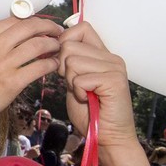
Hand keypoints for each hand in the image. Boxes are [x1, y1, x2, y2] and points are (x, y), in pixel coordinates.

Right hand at [0, 17, 61, 132]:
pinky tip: (53, 65)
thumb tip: (18, 33)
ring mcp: (2, 64)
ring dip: (53, 44)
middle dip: (48, 27)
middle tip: (57, 32)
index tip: (42, 25)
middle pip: (29, 27)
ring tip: (57, 48)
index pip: (14, 20)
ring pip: (38, 44)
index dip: (33, 21)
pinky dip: (51, 63)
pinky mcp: (12, 82)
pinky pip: (40, 66)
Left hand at [55, 22, 137, 153]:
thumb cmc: (89, 111)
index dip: (64, 42)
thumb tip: (51, 43)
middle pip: (69, 45)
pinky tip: (87, 99)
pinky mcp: (114, 80)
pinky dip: (77, 92)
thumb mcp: (73, 80)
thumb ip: (68, 61)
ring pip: (72, 60)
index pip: (80, 28)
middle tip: (76, 85)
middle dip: (63, 67)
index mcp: (102, 54)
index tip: (64, 65)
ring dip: (71, 81)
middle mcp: (111, 57)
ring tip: (84, 93)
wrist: (107, 137)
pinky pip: (79, 78)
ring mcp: (114, 67)